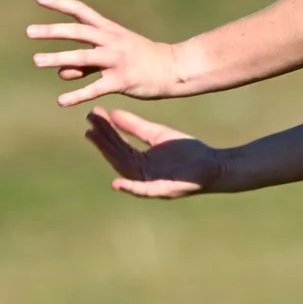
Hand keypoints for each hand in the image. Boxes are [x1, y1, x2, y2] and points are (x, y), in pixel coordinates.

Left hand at [27, 0, 180, 106]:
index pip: (81, 11)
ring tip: (36, 60)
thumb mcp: (112, 56)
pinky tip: (61, 101)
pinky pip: (95, 88)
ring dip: (58, 58)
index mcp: (109, 30)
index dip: (60, 4)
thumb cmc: (141, 60)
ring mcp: (116, 60)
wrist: (172, 69)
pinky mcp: (121, 81)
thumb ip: (85, 63)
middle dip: (53, 31)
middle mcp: (111, 41)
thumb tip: (60, 71)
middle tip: (30, 32)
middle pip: (78, 32)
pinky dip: (77, 95)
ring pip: (83, 57)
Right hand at [84, 108, 224, 198]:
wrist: (213, 166)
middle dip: (103, 141)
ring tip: (95, 140)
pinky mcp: (164, 191)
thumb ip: (136, 127)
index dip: (105, 130)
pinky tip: (116, 183)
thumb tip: (113, 113)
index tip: (93, 114)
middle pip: (117, 155)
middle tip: (89, 125)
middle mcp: (142, 172)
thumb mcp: (158, 135)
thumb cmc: (187, 152)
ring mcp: (151, 182)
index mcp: (140, 160)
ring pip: (125, 171)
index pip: (118, 144)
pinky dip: (131, 188)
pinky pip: (144, 191)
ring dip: (110, 157)